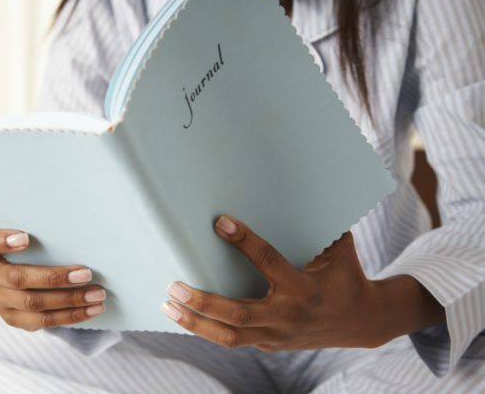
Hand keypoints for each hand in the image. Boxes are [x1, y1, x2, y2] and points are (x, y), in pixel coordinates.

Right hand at [0, 228, 105, 330]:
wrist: (28, 279)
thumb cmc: (35, 251)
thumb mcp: (33, 241)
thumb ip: (43, 237)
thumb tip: (79, 230)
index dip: (0, 240)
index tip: (26, 238)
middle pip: (18, 278)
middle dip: (55, 278)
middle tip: (87, 274)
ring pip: (33, 303)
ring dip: (70, 300)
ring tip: (97, 295)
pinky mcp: (13, 319)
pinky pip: (43, 321)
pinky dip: (71, 315)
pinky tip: (92, 309)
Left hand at [161, 216, 444, 350]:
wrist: (362, 322)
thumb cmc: (345, 274)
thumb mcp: (339, 249)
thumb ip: (318, 225)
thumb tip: (298, 184)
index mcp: (304, 288)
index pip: (269, 262)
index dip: (245, 242)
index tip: (220, 222)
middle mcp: (288, 316)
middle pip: (239, 314)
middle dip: (204, 302)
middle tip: (174, 286)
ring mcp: (276, 336)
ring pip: (230, 337)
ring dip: (196, 323)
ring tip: (167, 305)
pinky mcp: (268, 345)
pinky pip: (233, 339)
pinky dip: (206, 329)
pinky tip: (182, 316)